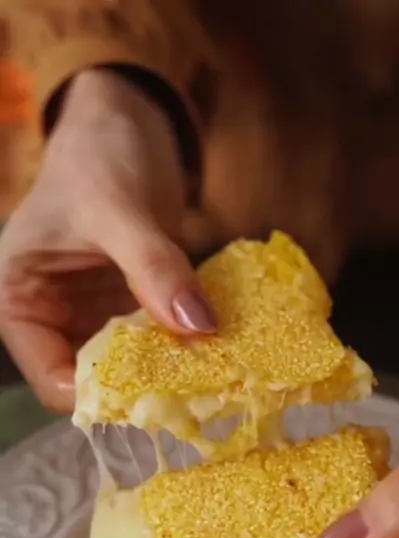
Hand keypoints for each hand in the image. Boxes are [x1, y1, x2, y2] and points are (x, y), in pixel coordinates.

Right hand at [0, 69, 215, 411]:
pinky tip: (216, 345)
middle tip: (197, 387)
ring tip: (215, 370)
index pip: (52, 380)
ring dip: (170, 369)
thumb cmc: (97, 154)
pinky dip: (183, 343)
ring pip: (132, 366)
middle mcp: (53, 319)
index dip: (100, 394)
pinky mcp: (131, 306)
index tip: (157, 392)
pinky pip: (158, 340)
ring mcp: (95, 315)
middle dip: (142, 387)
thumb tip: (199, 326)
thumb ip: (154, 267)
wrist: (126, 121)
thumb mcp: (119, 208)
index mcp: (20, 303)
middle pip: (94, 381)